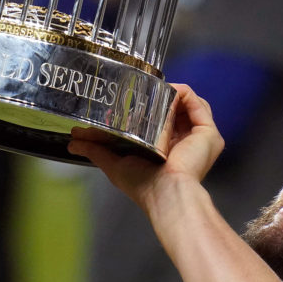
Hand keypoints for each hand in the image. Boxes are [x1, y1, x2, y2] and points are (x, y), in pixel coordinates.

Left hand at [68, 83, 224, 210]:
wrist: (165, 193)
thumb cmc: (144, 186)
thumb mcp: (114, 164)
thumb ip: (96, 149)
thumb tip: (73, 141)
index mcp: (170, 150)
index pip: (164, 120)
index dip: (151, 107)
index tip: (134, 97)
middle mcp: (188, 143)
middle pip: (177, 109)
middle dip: (161, 96)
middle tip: (142, 88)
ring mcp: (200, 138)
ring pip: (189, 104)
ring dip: (172, 93)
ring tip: (155, 89)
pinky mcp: (208, 133)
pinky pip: (199, 104)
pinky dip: (184, 93)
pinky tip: (169, 91)